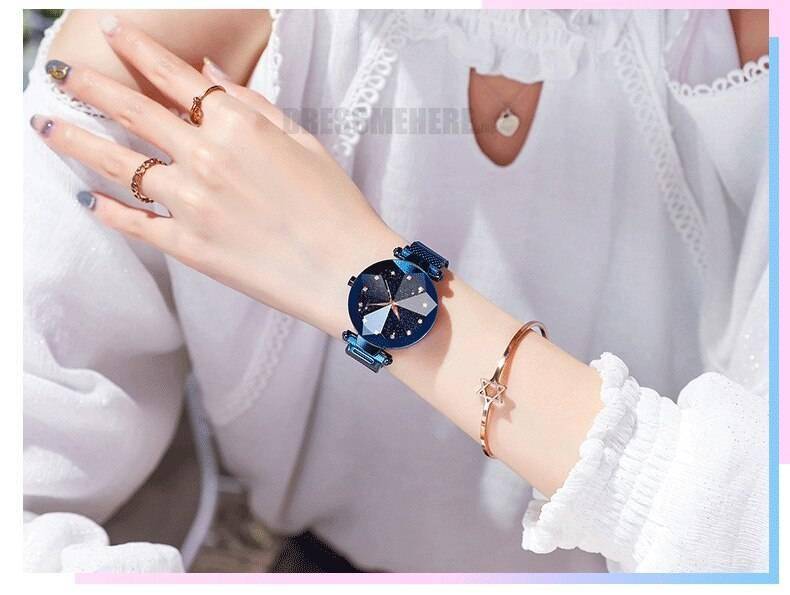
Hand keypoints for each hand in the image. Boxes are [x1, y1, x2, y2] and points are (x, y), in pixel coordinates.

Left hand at [31, 15, 401, 335]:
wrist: (346, 271)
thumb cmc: (335, 204)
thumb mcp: (302, 140)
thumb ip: (251, 103)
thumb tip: (207, 70)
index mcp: (237, 124)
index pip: (172, 74)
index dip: (137, 48)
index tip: (111, 31)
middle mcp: (205, 157)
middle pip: (131, 110)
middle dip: (89, 85)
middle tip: (59, 73)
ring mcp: (191, 203)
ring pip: (115, 163)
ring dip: (73, 139)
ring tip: (43, 125)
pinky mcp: (187, 246)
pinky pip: (133, 223)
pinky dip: (105, 210)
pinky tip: (85, 198)